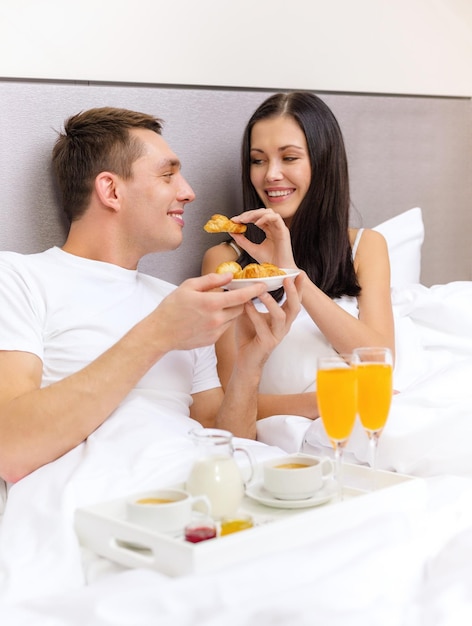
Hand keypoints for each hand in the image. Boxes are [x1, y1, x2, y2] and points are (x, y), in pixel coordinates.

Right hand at [150, 273, 268, 351]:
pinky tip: (208, 318)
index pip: (241, 296)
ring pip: (233, 318)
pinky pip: (225, 328)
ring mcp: (215, 331)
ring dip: (230, 310)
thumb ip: (211, 280)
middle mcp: (216, 319)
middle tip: (233, 293)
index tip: (264, 285)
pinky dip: (222, 321)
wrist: (160, 333)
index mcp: (211, 303)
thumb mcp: (188, 286)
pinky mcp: (213, 340)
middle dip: (240, 300)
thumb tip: (230, 275)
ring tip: (215, 306)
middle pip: (240, 308)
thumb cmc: (171, 308)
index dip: (254, 290)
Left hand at [230, 208, 296, 268]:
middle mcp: (274, 227)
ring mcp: (279, 228)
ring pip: (268, 212)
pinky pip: (276, 218)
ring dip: (255, 213)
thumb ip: (242, 240)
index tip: (234, 221)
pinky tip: (256, 224)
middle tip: (238, 219)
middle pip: (262, 212)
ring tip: (245, 220)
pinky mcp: (284, 231)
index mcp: (268, 230)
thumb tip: (231, 231)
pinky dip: (265, 218)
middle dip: (248, 214)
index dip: (245, 217)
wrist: (279, 270)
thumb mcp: (251, 249)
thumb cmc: (269, 261)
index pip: (257, 218)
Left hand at [233, 273, 301, 369]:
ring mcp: (277, 335)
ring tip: (261, 291)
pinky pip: (262, 327)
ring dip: (271, 302)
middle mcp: (284, 326)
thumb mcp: (249, 313)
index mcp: (283, 318)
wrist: (245, 360)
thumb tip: (244, 281)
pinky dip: (254, 314)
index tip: (299, 272)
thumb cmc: (249, 335)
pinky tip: (246, 305)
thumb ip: (250, 298)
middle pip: (295, 307)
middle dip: (293, 292)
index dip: (298, 287)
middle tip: (288, 278)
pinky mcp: (267, 343)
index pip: (294, 300)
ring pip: (281, 317)